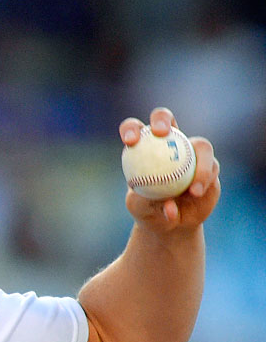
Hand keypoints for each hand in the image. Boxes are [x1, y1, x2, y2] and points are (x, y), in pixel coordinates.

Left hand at [119, 107, 219, 232]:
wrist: (169, 222)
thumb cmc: (148, 211)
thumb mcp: (140, 208)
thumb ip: (148, 201)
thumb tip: (167, 203)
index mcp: (142, 147)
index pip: (134, 129)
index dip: (131, 129)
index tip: (130, 141)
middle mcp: (168, 143)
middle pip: (165, 119)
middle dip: (162, 119)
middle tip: (161, 132)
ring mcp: (191, 152)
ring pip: (201, 145)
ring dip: (199, 165)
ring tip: (192, 191)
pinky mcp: (210, 165)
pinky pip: (211, 167)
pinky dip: (204, 180)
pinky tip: (196, 193)